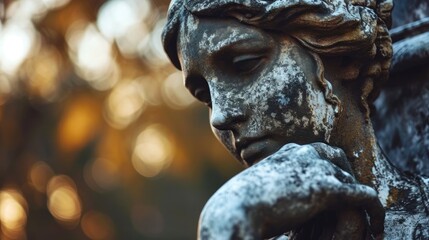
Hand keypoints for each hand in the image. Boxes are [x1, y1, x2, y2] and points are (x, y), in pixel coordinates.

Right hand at [198, 143, 383, 239]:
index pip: (318, 152)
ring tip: (363, 215)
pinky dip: (375, 211)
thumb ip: (271, 184)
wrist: (235, 209)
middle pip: (338, 158)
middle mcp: (304, 153)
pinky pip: (364, 197)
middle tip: (350, 199)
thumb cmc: (238, 203)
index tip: (333, 185)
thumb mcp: (255, 186)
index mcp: (287, 152)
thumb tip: (271, 194)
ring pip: (351, 177)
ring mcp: (317, 169)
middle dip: (346, 175)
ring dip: (357, 195)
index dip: (329, 167)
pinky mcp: (327, 188)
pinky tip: (377, 227)